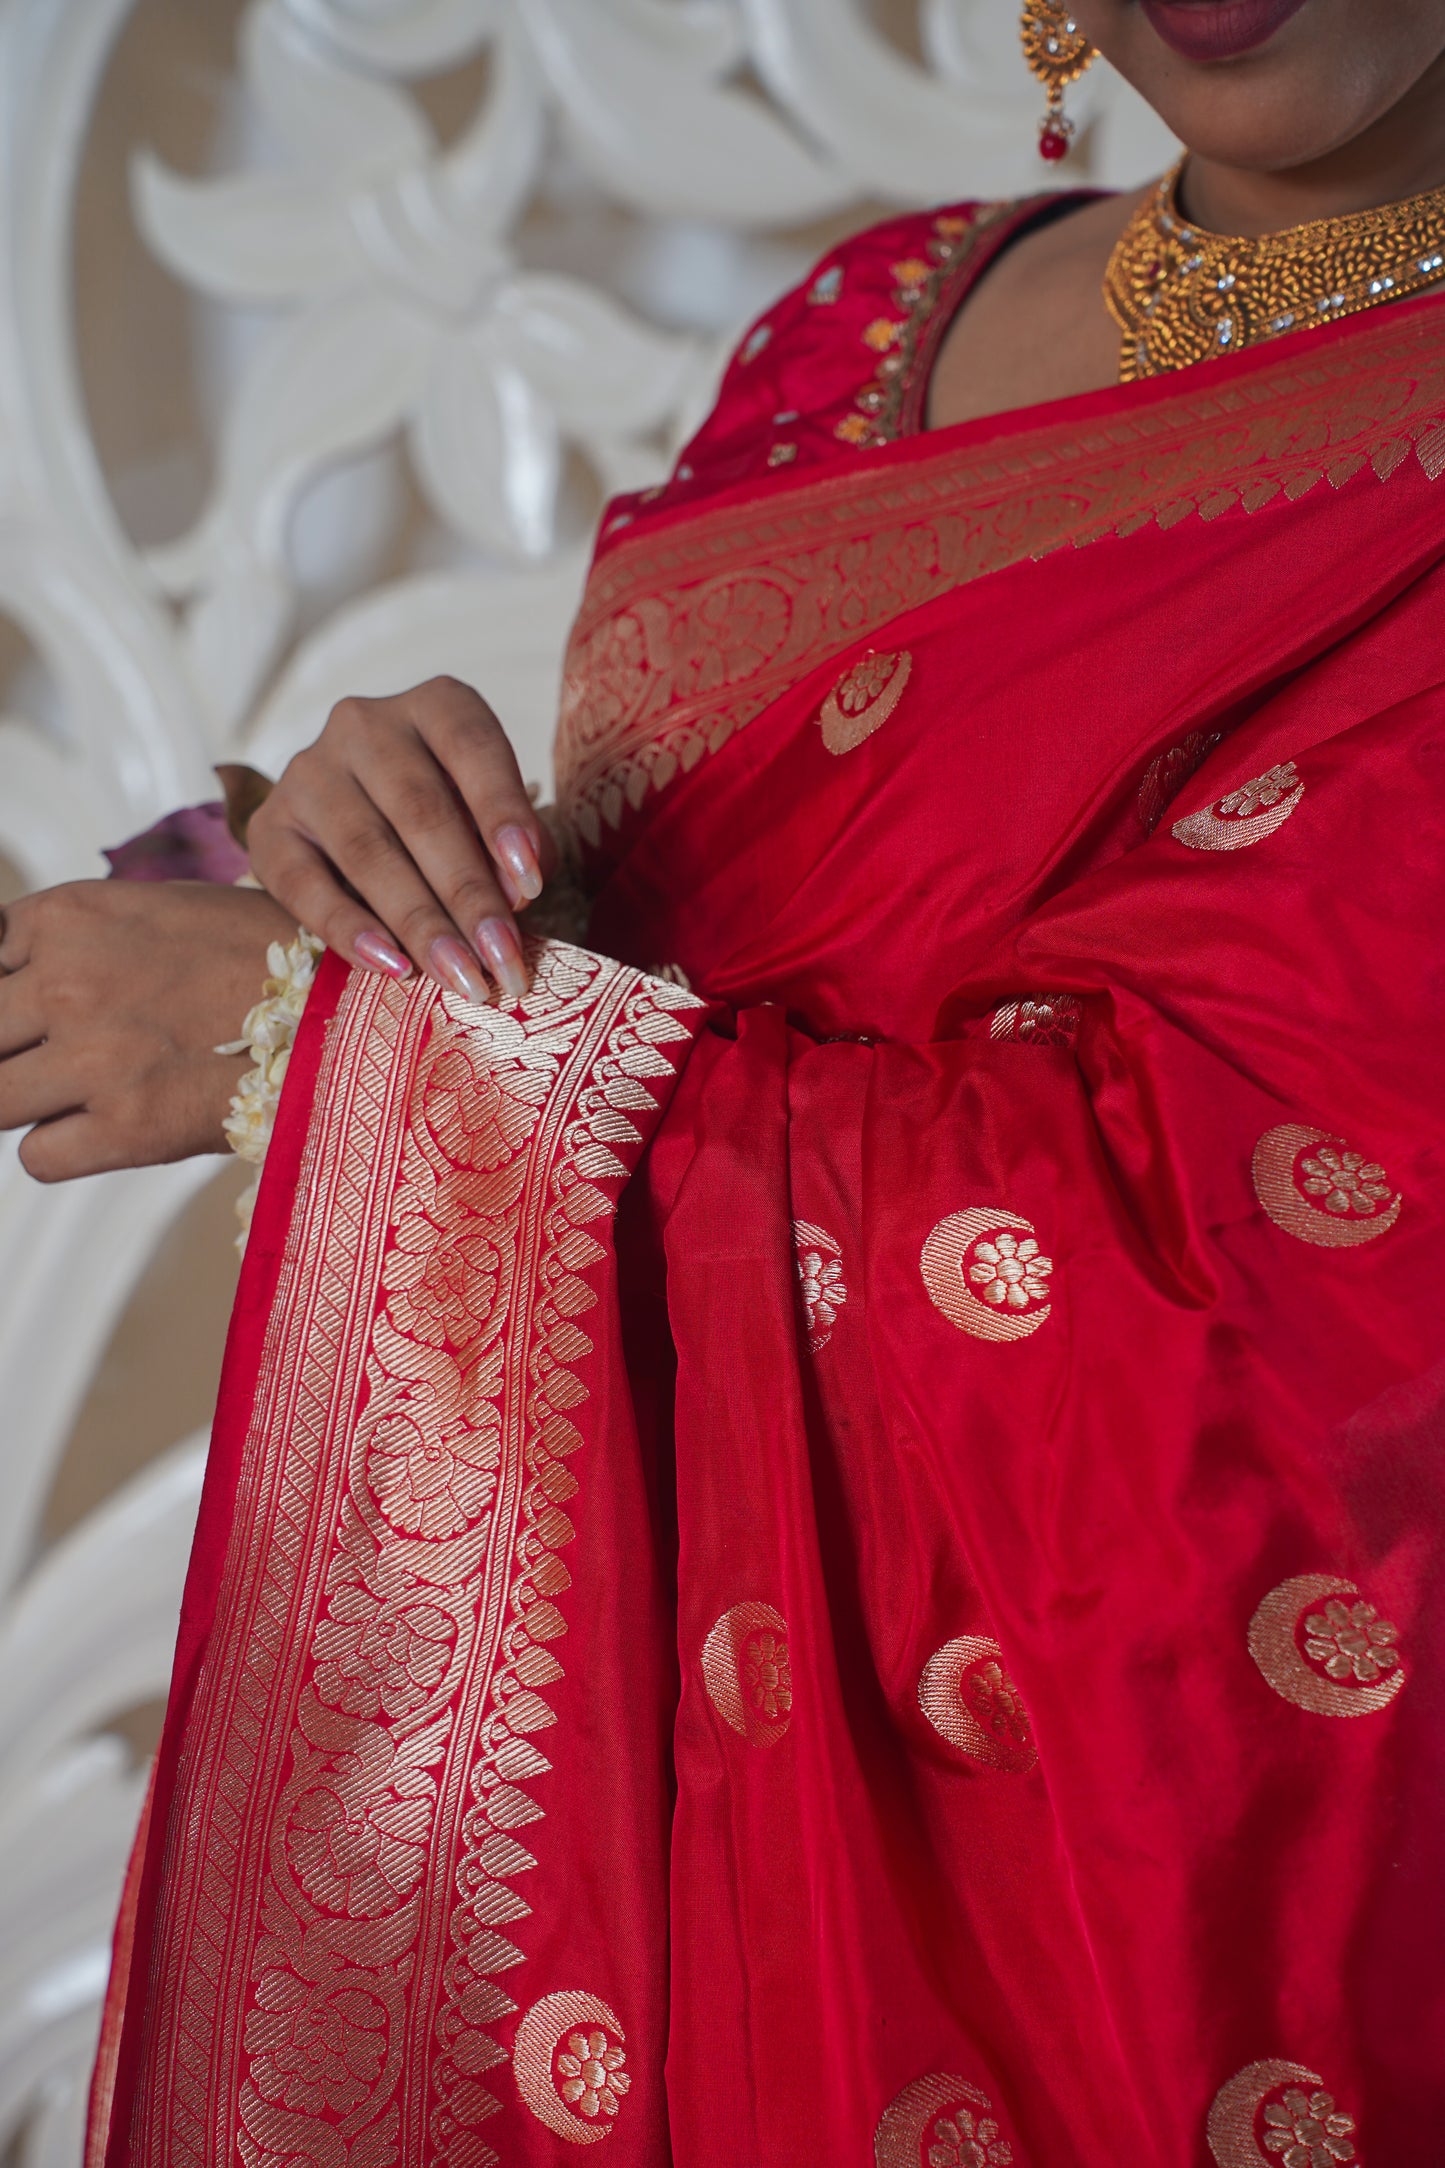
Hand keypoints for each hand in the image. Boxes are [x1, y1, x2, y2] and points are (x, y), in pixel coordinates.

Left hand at [0, 880, 297, 1180]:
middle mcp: (66, 981)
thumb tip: (20, 979)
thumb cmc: (262, 954)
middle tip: (56, 1057)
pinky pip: (37, 1158)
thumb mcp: (153, 910)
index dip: (6, 994)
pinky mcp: (126, 1129)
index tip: (30, 1013)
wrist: (346, 1005)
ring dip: (25, 1101)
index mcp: (67, 916)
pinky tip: (111, 1126)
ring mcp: (92, 1058)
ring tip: (78, 1093)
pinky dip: (63, 1149)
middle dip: (10, 1049)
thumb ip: (76, 939)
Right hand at [245, 677, 555, 1005]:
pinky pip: (305, 884)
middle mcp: (365, 726)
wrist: (352, 819)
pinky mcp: (270, 826)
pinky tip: (393, 966)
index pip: (472, 748)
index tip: (532, 886)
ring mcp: (309, 773)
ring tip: (461, 976)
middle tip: (503, 959)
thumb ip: (513, 844)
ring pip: (367, 851)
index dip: (504, 816)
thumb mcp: (489, 814)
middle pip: (422, 811)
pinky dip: (350, 930)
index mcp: (434, 706)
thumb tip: (516, 894)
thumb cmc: (447, 815)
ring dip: (420, 922)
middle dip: (469, 894)